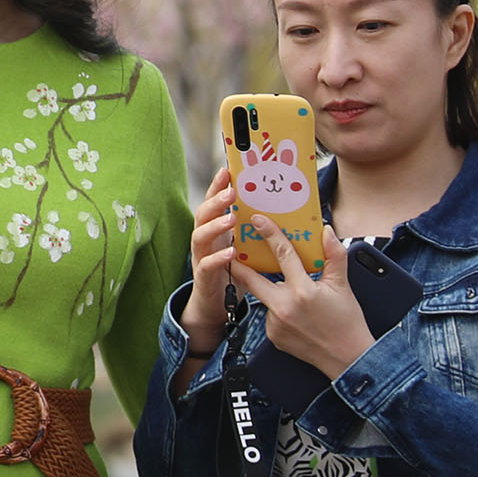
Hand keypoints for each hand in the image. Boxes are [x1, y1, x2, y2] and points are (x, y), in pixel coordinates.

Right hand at [178, 161, 239, 355]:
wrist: (215, 306)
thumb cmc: (234, 274)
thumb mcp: (243, 247)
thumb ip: (251, 230)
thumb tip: (277, 209)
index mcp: (215, 231)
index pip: (213, 204)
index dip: (217, 186)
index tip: (228, 169)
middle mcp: (204, 241)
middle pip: (202, 215)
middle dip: (215, 200)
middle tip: (231, 190)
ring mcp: (200, 258)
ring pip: (199, 237)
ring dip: (214, 225)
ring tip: (230, 217)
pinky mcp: (204, 278)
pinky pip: (206, 265)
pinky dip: (217, 258)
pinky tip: (230, 252)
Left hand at [229, 220, 375, 380]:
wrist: (347, 359)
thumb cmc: (347, 322)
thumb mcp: (343, 286)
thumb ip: (334, 256)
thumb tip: (327, 232)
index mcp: (303, 291)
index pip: (282, 255)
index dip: (270, 234)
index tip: (258, 220)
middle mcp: (284, 307)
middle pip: (252, 279)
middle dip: (241, 264)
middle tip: (237, 250)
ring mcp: (275, 323)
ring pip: (263, 297)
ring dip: (268, 289)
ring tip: (287, 290)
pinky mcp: (272, 336)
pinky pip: (269, 315)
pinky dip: (277, 309)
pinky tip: (294, 312)